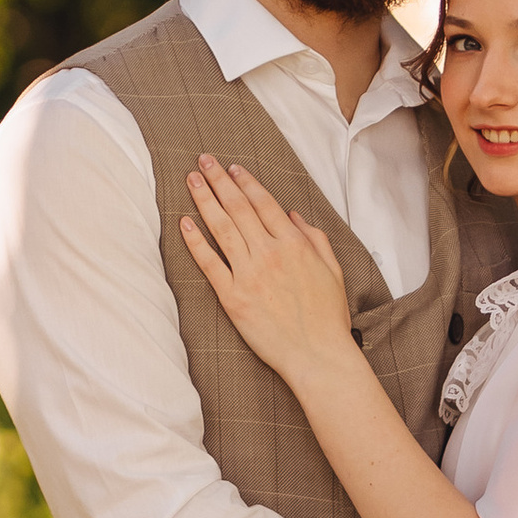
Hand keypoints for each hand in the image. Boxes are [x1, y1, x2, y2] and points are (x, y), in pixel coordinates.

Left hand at [180, 160, 355, 388]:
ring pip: (221, 228)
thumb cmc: (329, 317)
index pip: (264, 203)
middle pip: (238, 207)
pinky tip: (184, 223)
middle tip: (202, 161)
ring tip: (190, 180)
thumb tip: (292, 214)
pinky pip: (209, 264)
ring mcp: (249, 274)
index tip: (231, 167)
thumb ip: (314, 237)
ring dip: (204, 200)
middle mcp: (270, 253)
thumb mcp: (333, 270)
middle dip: (218, 180)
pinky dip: (195, 242)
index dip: (245, 182)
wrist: (318, 356)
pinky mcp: (233, 298)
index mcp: (294, 244)